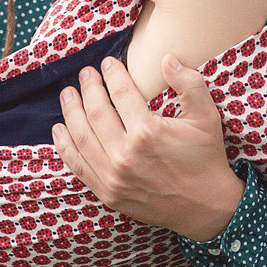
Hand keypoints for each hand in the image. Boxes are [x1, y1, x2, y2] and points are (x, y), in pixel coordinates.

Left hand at [53, 56, 243, 240]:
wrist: (206, 208)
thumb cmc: (206, 158)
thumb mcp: (207, 117)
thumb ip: (189, 83)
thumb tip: (166, 59)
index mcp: (148, 132)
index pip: (121, 92)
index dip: (112, 73)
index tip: (108, 63)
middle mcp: (125, 154)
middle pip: (95, 111)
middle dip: (88, 87)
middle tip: (86, 74)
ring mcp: (113, 176)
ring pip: (81, 136)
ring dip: (71, 111)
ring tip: (68, 94)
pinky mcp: (107, 193)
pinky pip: (77, 165)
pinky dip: (64, 146)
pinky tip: (59, 129)